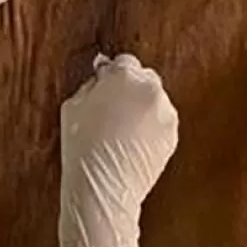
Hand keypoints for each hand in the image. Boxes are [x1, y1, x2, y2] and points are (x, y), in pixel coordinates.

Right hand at [55, 54, 178, 246]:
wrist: (103, 185)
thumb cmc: (82, 147)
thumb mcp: (73, 105)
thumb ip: (92, 84)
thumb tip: (102, 76)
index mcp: (124, 77)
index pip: (125, 61)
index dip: (114, 74)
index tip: (108, 85)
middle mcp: (150, 90)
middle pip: (144, 78)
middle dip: (131, 89)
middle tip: (114, 108)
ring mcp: (165, 113)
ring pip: (155, 101)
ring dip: (143, 109)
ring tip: (122, 131)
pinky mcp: (173, 135)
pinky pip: (161, 122)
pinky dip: (151, 128)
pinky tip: (133, 142)